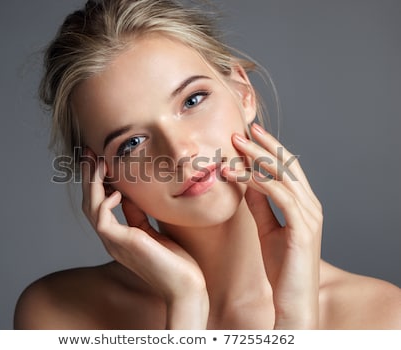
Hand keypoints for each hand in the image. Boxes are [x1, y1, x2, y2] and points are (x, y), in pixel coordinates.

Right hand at [81, 148, 208, 328]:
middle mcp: (111, 239)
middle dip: (90, 176)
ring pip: (91, 207)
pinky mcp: (120, 243)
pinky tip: (115, 191)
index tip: (101, 161)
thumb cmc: (176, 261)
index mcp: (119, 236)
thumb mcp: (154, 230)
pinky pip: (101, 217)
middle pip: (90, 202)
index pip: (100, 204)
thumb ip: (138, 214)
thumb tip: (128, 194)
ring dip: (93, 182)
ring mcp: (113, 242)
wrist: (185, 286)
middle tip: (91, 152)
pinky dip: (104, 200)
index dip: (98, 182)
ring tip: (99, 161)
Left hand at [222, 123, 322, 328]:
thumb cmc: (282, 267)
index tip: (248, 135)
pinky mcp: (303, 228)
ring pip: (283, 176)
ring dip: (257, 159)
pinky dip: (261, 182)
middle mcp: (311, 205)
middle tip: (240, 131)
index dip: (269, 149)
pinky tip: (243, 176)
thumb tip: (248, 184)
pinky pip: (280, 196)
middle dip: (263, 145)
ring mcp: (310, 216)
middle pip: (287, 165)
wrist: (293, 299)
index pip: (287, 168)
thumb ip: (260, 206)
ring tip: (235, 146)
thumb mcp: (267, 229)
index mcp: (304, 204)